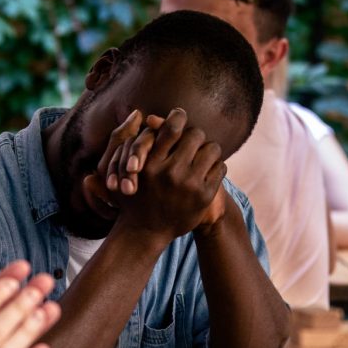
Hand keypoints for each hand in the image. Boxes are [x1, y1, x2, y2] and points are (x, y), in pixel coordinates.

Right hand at [111, 108, 227, 242]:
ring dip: (208, 150)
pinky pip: (220, 167)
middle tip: (192, 142)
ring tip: (202, 156)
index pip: (172, 128)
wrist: (146, 231)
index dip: (177, 117)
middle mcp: (169, 173)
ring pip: (212, 148)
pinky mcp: (204, 196)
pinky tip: (207, 172)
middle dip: (194, 136)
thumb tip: (150, 116)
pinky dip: (216, 166)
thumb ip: (137, 143)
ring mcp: (189, 185)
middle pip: (195, 134)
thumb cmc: (135, 196)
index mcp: (150, 164)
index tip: (179, 116)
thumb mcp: (127, 171)